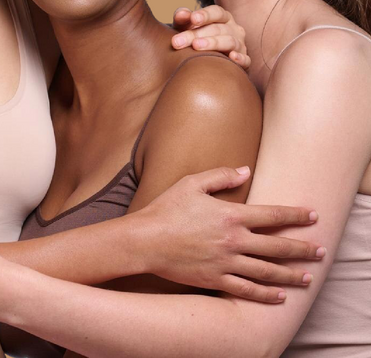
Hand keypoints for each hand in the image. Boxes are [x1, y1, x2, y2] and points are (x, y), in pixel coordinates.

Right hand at [142, 166, 323, 301]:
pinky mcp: (216, 279)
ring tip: (307, 276)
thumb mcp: (191, 183)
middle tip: (320, 251)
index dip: (295, 215)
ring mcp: (227, 262)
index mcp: (230, 215)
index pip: (272, 214)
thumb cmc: (166, 209)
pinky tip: (279, 296)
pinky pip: (248, 290)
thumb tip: (245, 171)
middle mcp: (234, 240)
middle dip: (302, 248)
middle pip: (278, 246)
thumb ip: (220, 176)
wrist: (146, 240)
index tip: (313, 216)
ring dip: (291, 274)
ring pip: (268, 271)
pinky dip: (266, 295)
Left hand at [172, 5, 249, 68]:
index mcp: (222, 17)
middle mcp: (234, 29)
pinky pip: (246, 60)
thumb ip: (182, 18)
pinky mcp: (244, 61)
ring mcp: (240, 44)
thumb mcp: (185, 27)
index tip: (192, 18)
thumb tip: (182, 13)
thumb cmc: (193, 38)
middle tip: (178, 41)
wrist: (203, 60)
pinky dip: (240, 58)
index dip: (205, 15)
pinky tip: (231, 57)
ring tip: (196, 46)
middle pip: (218, 29)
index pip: (216, 12)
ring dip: (213, 43)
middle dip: (196, 34)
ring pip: (230, 42)